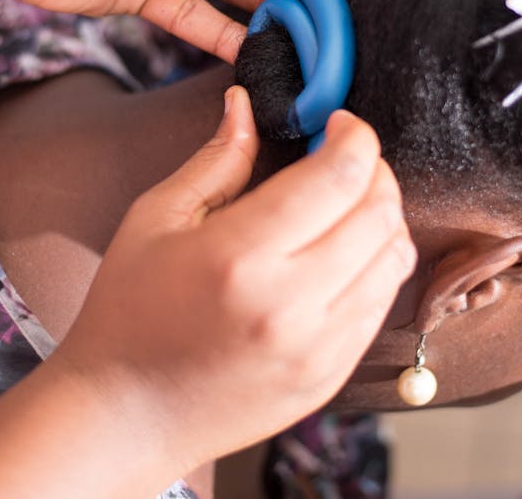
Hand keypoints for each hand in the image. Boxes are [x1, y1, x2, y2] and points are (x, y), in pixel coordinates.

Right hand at [49, 86, 414, 474]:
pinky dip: (377, 265)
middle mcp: (291, 304)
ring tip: (345, 205)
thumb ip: (217, 160)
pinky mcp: (331, 376)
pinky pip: (383, 304)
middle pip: (380, 211)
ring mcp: (318, 347)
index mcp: (241, 256)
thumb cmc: (128, 314)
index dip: (354, 135)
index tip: (339, 123)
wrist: (126, 415)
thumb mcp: (156, 220)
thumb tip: (248, 106)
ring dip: (383, 216)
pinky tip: (341, 253)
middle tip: (344, 158)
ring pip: (395, 257)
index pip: (340, 176)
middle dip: (373, 169)